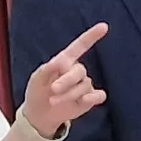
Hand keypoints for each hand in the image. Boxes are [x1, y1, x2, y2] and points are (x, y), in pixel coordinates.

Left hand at [22, 23, 109, 140]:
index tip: (104, 26)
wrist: (40, 114)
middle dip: (67, 80)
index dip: (92, 36)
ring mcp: (84, 85)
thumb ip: (47, 69)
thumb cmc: (37, 92)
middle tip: (53, 89)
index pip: (80, 46)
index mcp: (65, 61)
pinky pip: (99, 95)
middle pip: (80, 70)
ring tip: (54, 101)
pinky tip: (83, 101)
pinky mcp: (90, 98)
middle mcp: (76, 71)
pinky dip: (92, 98)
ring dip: (69, 94)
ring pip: (85, 86)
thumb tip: (60, 62)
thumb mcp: (36, 78)